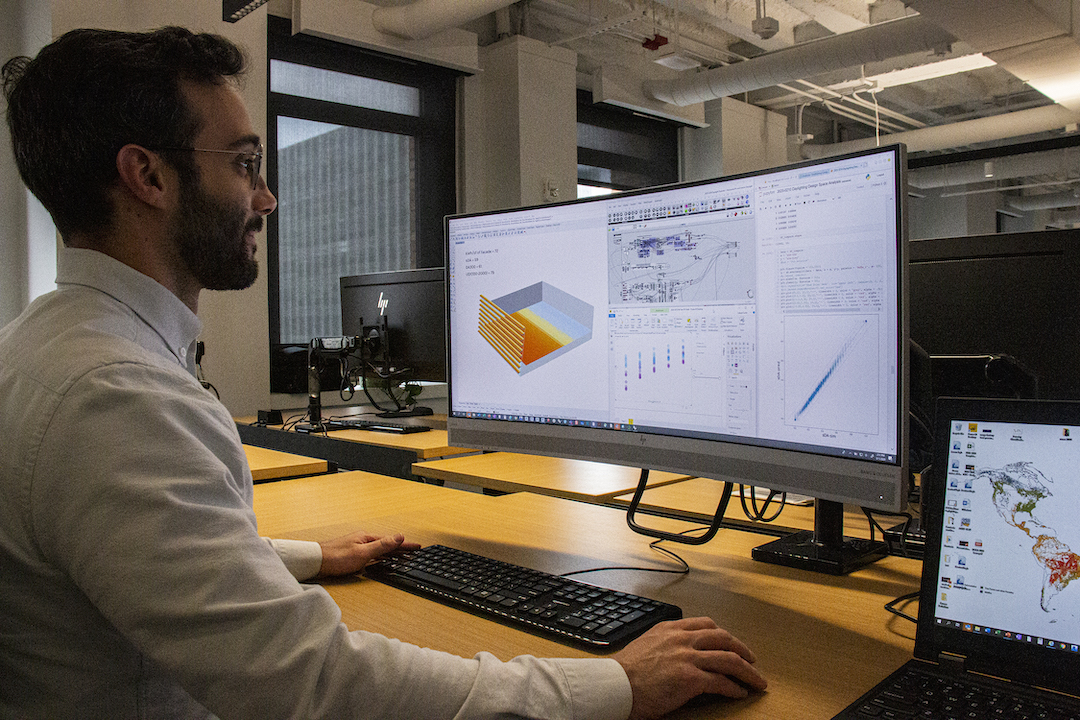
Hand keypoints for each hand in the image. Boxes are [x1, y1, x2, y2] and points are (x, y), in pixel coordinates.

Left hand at [317, 531, 420, 576]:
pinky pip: (372, 554)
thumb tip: (399, 537)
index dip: (405, 545)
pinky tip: (380, 559)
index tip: (417, 547)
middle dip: (401, 547)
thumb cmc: (336, 557)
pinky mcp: (351, 554)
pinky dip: (381, 556)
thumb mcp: (363, 552)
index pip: (392, 541)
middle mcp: (363, 540)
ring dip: (391, 551)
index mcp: (367, 538)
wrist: (315, 561)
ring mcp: (357, 547)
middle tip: (414, 550)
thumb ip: (382, 546)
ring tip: (402, 554)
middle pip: (387, 544)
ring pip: (379, 549)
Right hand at [612, 617, 766, 719]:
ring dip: (747, 670)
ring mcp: (687, 657)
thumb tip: (679, 653)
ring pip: (729, 659)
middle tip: (752, 659)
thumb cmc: (626, 671)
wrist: (617, 685)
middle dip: (742, 649)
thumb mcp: (647, 644)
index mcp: (670, 629)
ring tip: (756, 679)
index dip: (724, 635)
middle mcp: (682, 639)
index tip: (731, 643)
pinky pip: (721, 682)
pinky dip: (734, 688)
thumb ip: (666, 643)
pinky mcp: (690, 678)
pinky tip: (739, 693)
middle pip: (723, 638)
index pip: (706, 624)